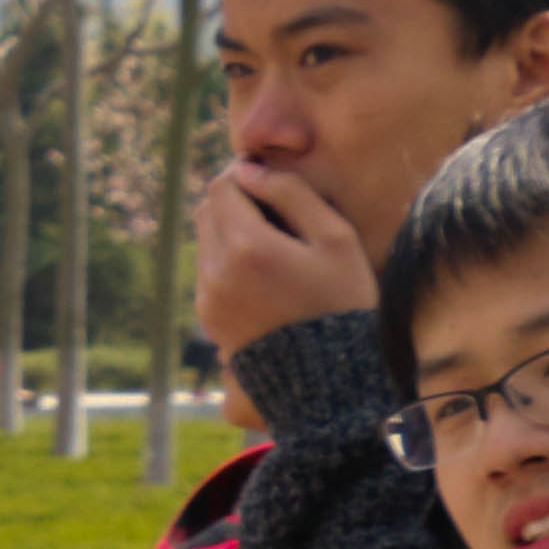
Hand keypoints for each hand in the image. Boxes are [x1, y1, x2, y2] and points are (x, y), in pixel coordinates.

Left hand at [191, 160, 373, 358]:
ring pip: (205, 240)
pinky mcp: (209, 318)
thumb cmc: (343, 301)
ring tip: (274, 242)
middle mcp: (216, 271)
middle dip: (234, 200)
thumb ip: (291, 194)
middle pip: (207, 210)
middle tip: (273, 208)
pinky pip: (209, 271)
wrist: (329, 377)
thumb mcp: (335, 239)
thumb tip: (249, 171)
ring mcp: (208, 297)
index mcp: (247, 246)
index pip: (222, 186)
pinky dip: (228, 260)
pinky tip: (265, 272)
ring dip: (231, 230)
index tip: (268, 178)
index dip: (243, 174)